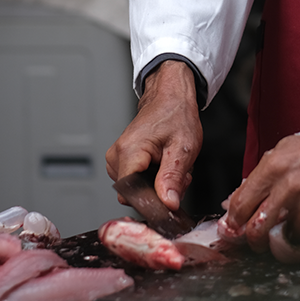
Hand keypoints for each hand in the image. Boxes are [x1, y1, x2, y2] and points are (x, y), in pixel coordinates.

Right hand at [105, 61, 202, 210]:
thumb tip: (167, 203)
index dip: (151, 201)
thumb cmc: (176, 114)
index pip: (130, 194)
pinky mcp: (121, 159)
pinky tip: (164, 165)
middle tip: (180, 176)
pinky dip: (153, 178)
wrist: (170, 97)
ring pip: (135, 189)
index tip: (169, 201)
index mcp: (129, 152)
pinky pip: (135, 180)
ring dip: (158, 185)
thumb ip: (173, 178)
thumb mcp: (182, 148)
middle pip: (133, 194)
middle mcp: (117, 156)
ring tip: (173, 166)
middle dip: (159, 192)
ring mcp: (117, 158)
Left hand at [224, 104, 299, 251]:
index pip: (241, 206)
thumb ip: (258, 178)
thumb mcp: (283, 151)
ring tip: (299, 214)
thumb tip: (233, 203)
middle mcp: (289, 188)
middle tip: (258, 240)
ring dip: (288, 232)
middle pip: (256, 231)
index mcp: (274, 167)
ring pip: (285, 237)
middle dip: (253, 240)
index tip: (235, 228)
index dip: (234, 222)